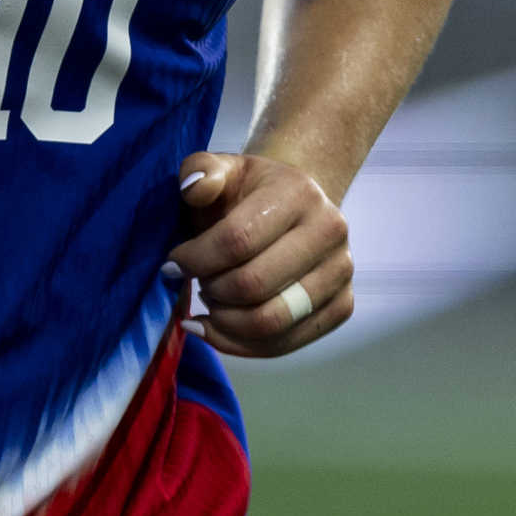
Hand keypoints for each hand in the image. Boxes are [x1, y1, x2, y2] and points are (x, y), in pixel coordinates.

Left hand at [170, 151, 350, 358]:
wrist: (295, 206)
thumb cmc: (248, 193)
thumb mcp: (221, 170)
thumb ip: (200, 171)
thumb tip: (193, 188)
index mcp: (298, 192)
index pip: (237, 240)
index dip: (195, 260)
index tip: (172, 265)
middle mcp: (329, 231)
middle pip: (253, 285)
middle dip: (212, 291)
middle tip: (198, 283)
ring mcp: (341, 272)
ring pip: (270, 321)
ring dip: (225, 322)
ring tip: (211, 303)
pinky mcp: (343, 305)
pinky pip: (285, 344)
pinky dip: (241, 344)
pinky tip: (218, 328)